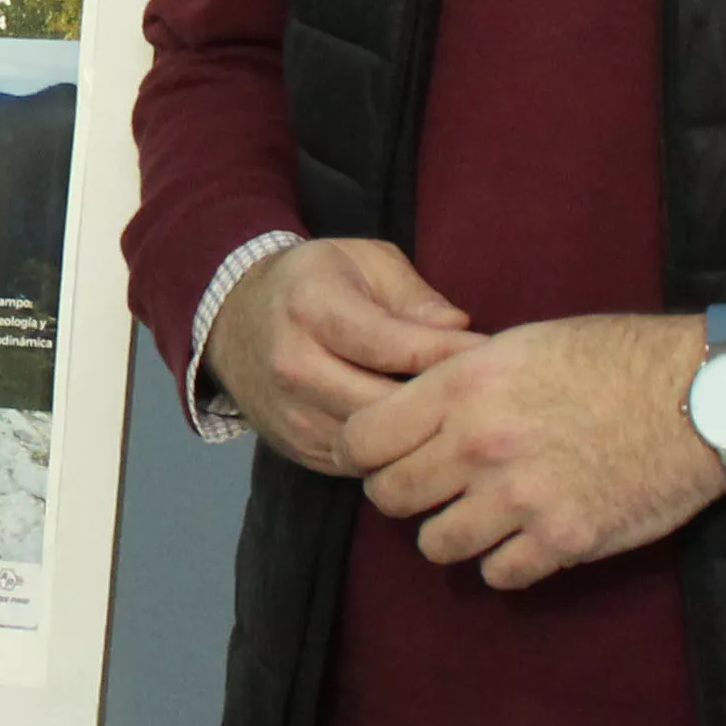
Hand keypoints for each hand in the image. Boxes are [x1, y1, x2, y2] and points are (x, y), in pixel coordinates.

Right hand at [207, 239, 481, 469]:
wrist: (233, 321)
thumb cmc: (313, 281)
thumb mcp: (363, 260)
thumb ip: (413, 294)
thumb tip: (459, 329)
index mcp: (312, 307)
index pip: (394, 345)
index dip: (450, 354)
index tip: (492, 356)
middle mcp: (294, 365)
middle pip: (386, 405)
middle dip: (442, 405)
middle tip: (489, 399)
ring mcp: (292, 414)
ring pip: (376, 446)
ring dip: (422, 438)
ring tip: (463, 422)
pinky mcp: (298, 448)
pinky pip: (361, 465)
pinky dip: (397, 455)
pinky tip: (424, 438)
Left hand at [351, 313, 721, 592]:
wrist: (700, 398)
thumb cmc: (614, 358)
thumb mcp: (521, 344)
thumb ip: (458, 378)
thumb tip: (410, 402)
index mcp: (463, 386)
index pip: (362, 439)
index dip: (363, 452)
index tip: (380, 455)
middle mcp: (480, 444)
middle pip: (390, 497)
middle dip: (403, 494)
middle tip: (431, 487)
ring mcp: (520, 498)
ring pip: (435, 545)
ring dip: (451, 533)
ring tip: (478, 515)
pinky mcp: (562, 541)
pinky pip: (497, 574)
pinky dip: (504, 562)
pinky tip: (523, 538)